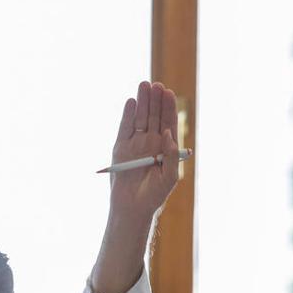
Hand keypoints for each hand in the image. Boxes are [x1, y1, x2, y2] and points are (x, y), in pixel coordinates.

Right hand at [107, 81, 181, 220]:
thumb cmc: (154, 195)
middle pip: (154, 116)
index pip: (168, 123)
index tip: (168, 93)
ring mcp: (135, 144)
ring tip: (144, 85)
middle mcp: (151, 143)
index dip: (169, 108)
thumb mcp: (170, 177)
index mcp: (166, 148)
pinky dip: (127, 115)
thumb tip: (168, 133)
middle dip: (155, 100)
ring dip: (143, 102)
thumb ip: (172, 155)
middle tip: (156, 85)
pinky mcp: (121, 147)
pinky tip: (131, 101)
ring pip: (140, 118)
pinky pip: (124, 127)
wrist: (132, 207)